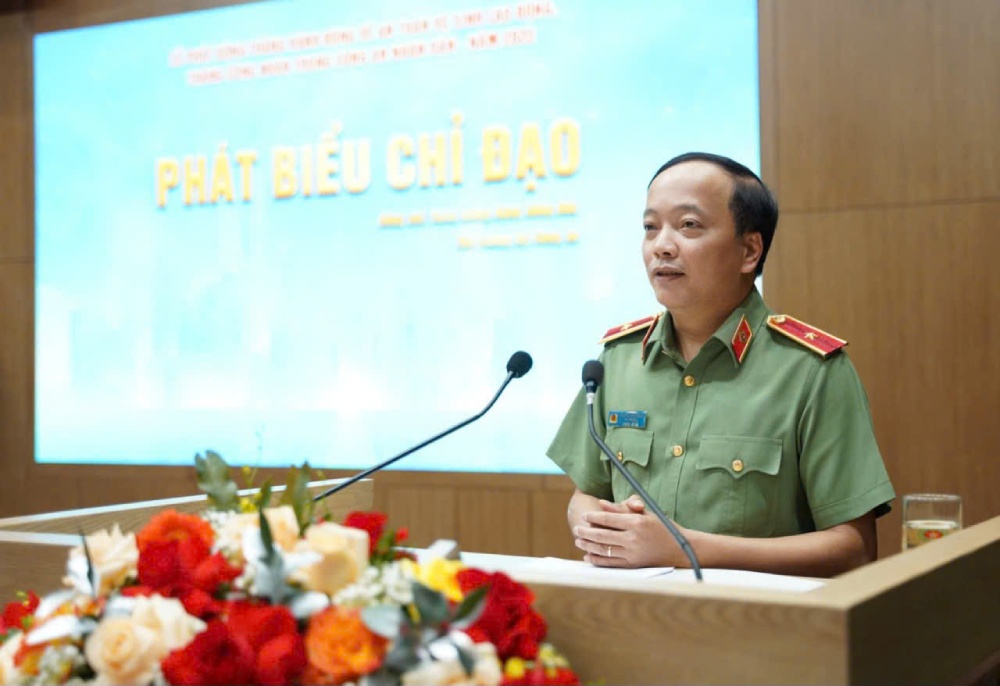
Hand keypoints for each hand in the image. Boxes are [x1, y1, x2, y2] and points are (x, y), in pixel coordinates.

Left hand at [573, 497, 690, 568]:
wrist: (680, 549)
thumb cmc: (663, 527)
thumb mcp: (645, 514)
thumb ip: (623, 509)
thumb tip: (602, 504)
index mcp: (636, 523)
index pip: (609, 519)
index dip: (594, 517)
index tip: (585, 516)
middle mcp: (634, 538)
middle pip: (603, 535)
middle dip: (586, 532)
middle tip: (576, 529)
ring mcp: (633, 553)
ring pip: (605, 550)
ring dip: (589, 546)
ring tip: (579, 541)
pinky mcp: (633, 565)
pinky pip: (611, 563)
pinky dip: (598, 560)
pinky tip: (588, 557)